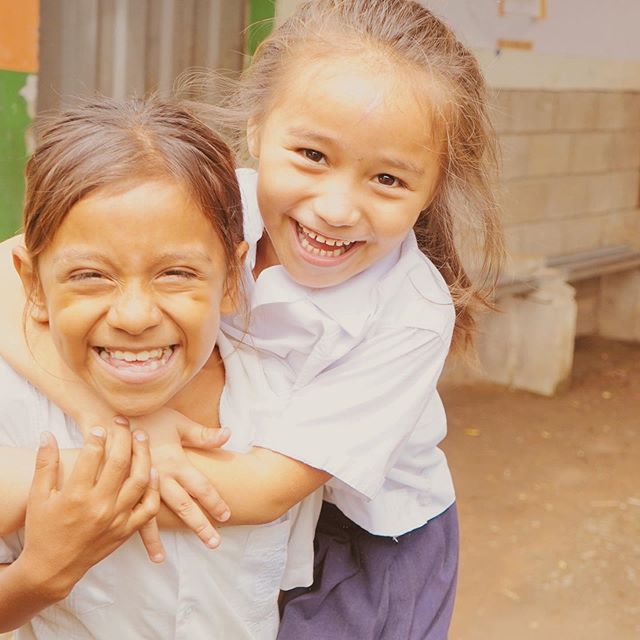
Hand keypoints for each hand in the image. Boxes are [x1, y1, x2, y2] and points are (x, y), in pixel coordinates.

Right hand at [19, 426, 158, 600]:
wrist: (52, 569)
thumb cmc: (43, 530)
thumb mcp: (38, 496)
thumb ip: (44, 464)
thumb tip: (46, 434)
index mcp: (75, 496)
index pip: (91, 456)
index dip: (97, 437)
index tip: (99, 427)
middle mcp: (99, 506)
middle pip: (120, 463)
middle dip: (124, 437)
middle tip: (123, 423)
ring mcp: (116, 518)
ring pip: (139, 480)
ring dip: (143, 455)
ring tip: (141, 437)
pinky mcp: (126, 530)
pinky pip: (149, 507)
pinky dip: (154, 487)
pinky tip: (152, 470)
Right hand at [128, 410, 230, 548]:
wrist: (108, 417)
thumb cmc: (146, 416)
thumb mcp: (176, 422)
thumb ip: (202, 434)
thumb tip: (228, 434)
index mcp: (175, 463)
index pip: (200, 487)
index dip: (214, 502)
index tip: (226, 516)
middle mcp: (159, 479)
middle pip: (183, 507)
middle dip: (199, 526)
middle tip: (214, 544)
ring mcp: (137, 487)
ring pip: (150, 518)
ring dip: (155, 540)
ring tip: (161, 559)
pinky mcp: (119, 490)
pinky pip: (125, 513)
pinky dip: (126, 529)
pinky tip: (122, 543)